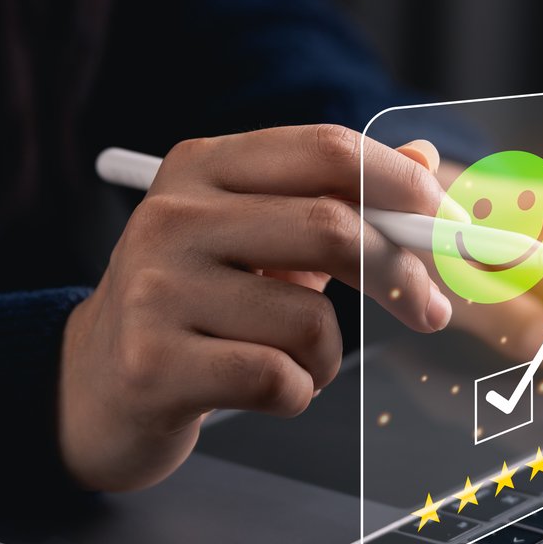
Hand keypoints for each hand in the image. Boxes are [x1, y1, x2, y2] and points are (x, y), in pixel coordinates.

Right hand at [58, 126, 449, 491]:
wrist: (91, 387)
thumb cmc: (194, 307)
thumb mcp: (258, 239)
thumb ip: (336, 199)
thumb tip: (425, 161)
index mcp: (200, 168)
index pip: (326, 150)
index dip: (404, 184)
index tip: (451, 223)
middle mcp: (171, 217)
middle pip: (332, 227)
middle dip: (400, 275)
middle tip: (429, 310)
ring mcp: (156, 290)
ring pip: (311, 320)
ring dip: (329, 355)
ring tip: (293, 361)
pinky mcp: (153, 365)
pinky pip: (279, 378)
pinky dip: (297, 394)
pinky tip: (261, 390)